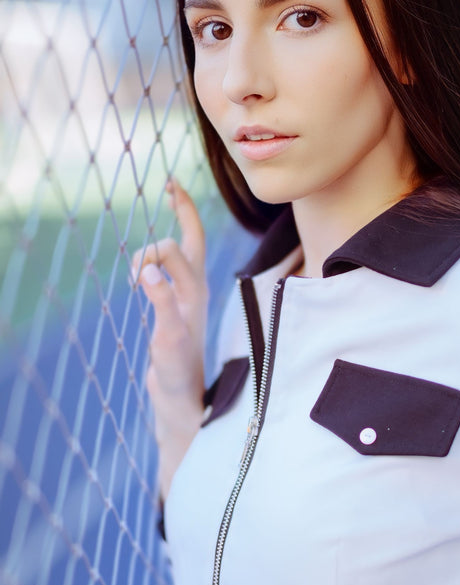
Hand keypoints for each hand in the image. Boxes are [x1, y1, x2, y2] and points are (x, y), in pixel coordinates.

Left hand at [132, 178, 207, 496]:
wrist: (183, 402)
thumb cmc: (176, 357)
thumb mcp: (174, 314)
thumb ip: (167, 284)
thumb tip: (152, 261)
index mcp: (196, 289)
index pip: (195, 240)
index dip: (186, 209)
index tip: (172, 183)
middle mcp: (197, 297)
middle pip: (190, 247)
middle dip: (179, 221)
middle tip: (157, 224)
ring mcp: (187, 316)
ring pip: (179, 267)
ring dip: (157, 255)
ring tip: (138, 275)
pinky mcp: (174, 338)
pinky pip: (167, 305)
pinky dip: (157, 287)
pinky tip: (144, 279)